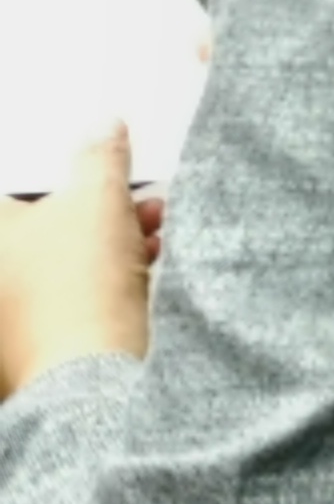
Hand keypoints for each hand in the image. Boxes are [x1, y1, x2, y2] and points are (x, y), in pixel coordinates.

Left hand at [0, 126, 156, 396]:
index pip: (20, 190)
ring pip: (60, 260)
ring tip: (149, 233)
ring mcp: (8, 317)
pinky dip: (101, 278)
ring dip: (108, 241)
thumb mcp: (99, 197)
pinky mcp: (30, 345)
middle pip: (43, 224)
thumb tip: (105, 132)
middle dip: (98, 207)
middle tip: (134, 200)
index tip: (100, 170)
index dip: (67, 175)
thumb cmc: (77, 290)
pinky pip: (68, 296)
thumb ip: (101, 155)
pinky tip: (139, 269)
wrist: (91, 371)